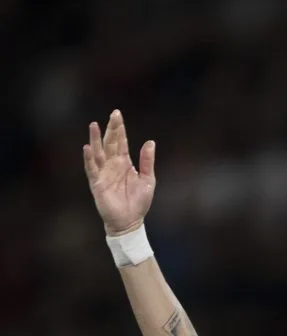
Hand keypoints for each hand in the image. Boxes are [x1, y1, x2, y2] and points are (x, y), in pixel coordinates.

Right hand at [82, 109, 156, 235]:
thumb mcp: (148, 180)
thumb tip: (150, 142)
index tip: (117, 114)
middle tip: (112, 114)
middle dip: (111, 129)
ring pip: (98, 153)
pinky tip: (88, 148)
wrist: (130, 221)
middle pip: (110, 143)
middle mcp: (112, 165)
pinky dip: (89, 159)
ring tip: (93, 125)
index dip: (119, 129)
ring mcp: (103, 173)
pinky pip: (92, 169)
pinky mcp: (97, 183)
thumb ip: (147, 161)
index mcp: (124, 163)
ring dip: (95, 139)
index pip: (121, 142)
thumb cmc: (139, 202)